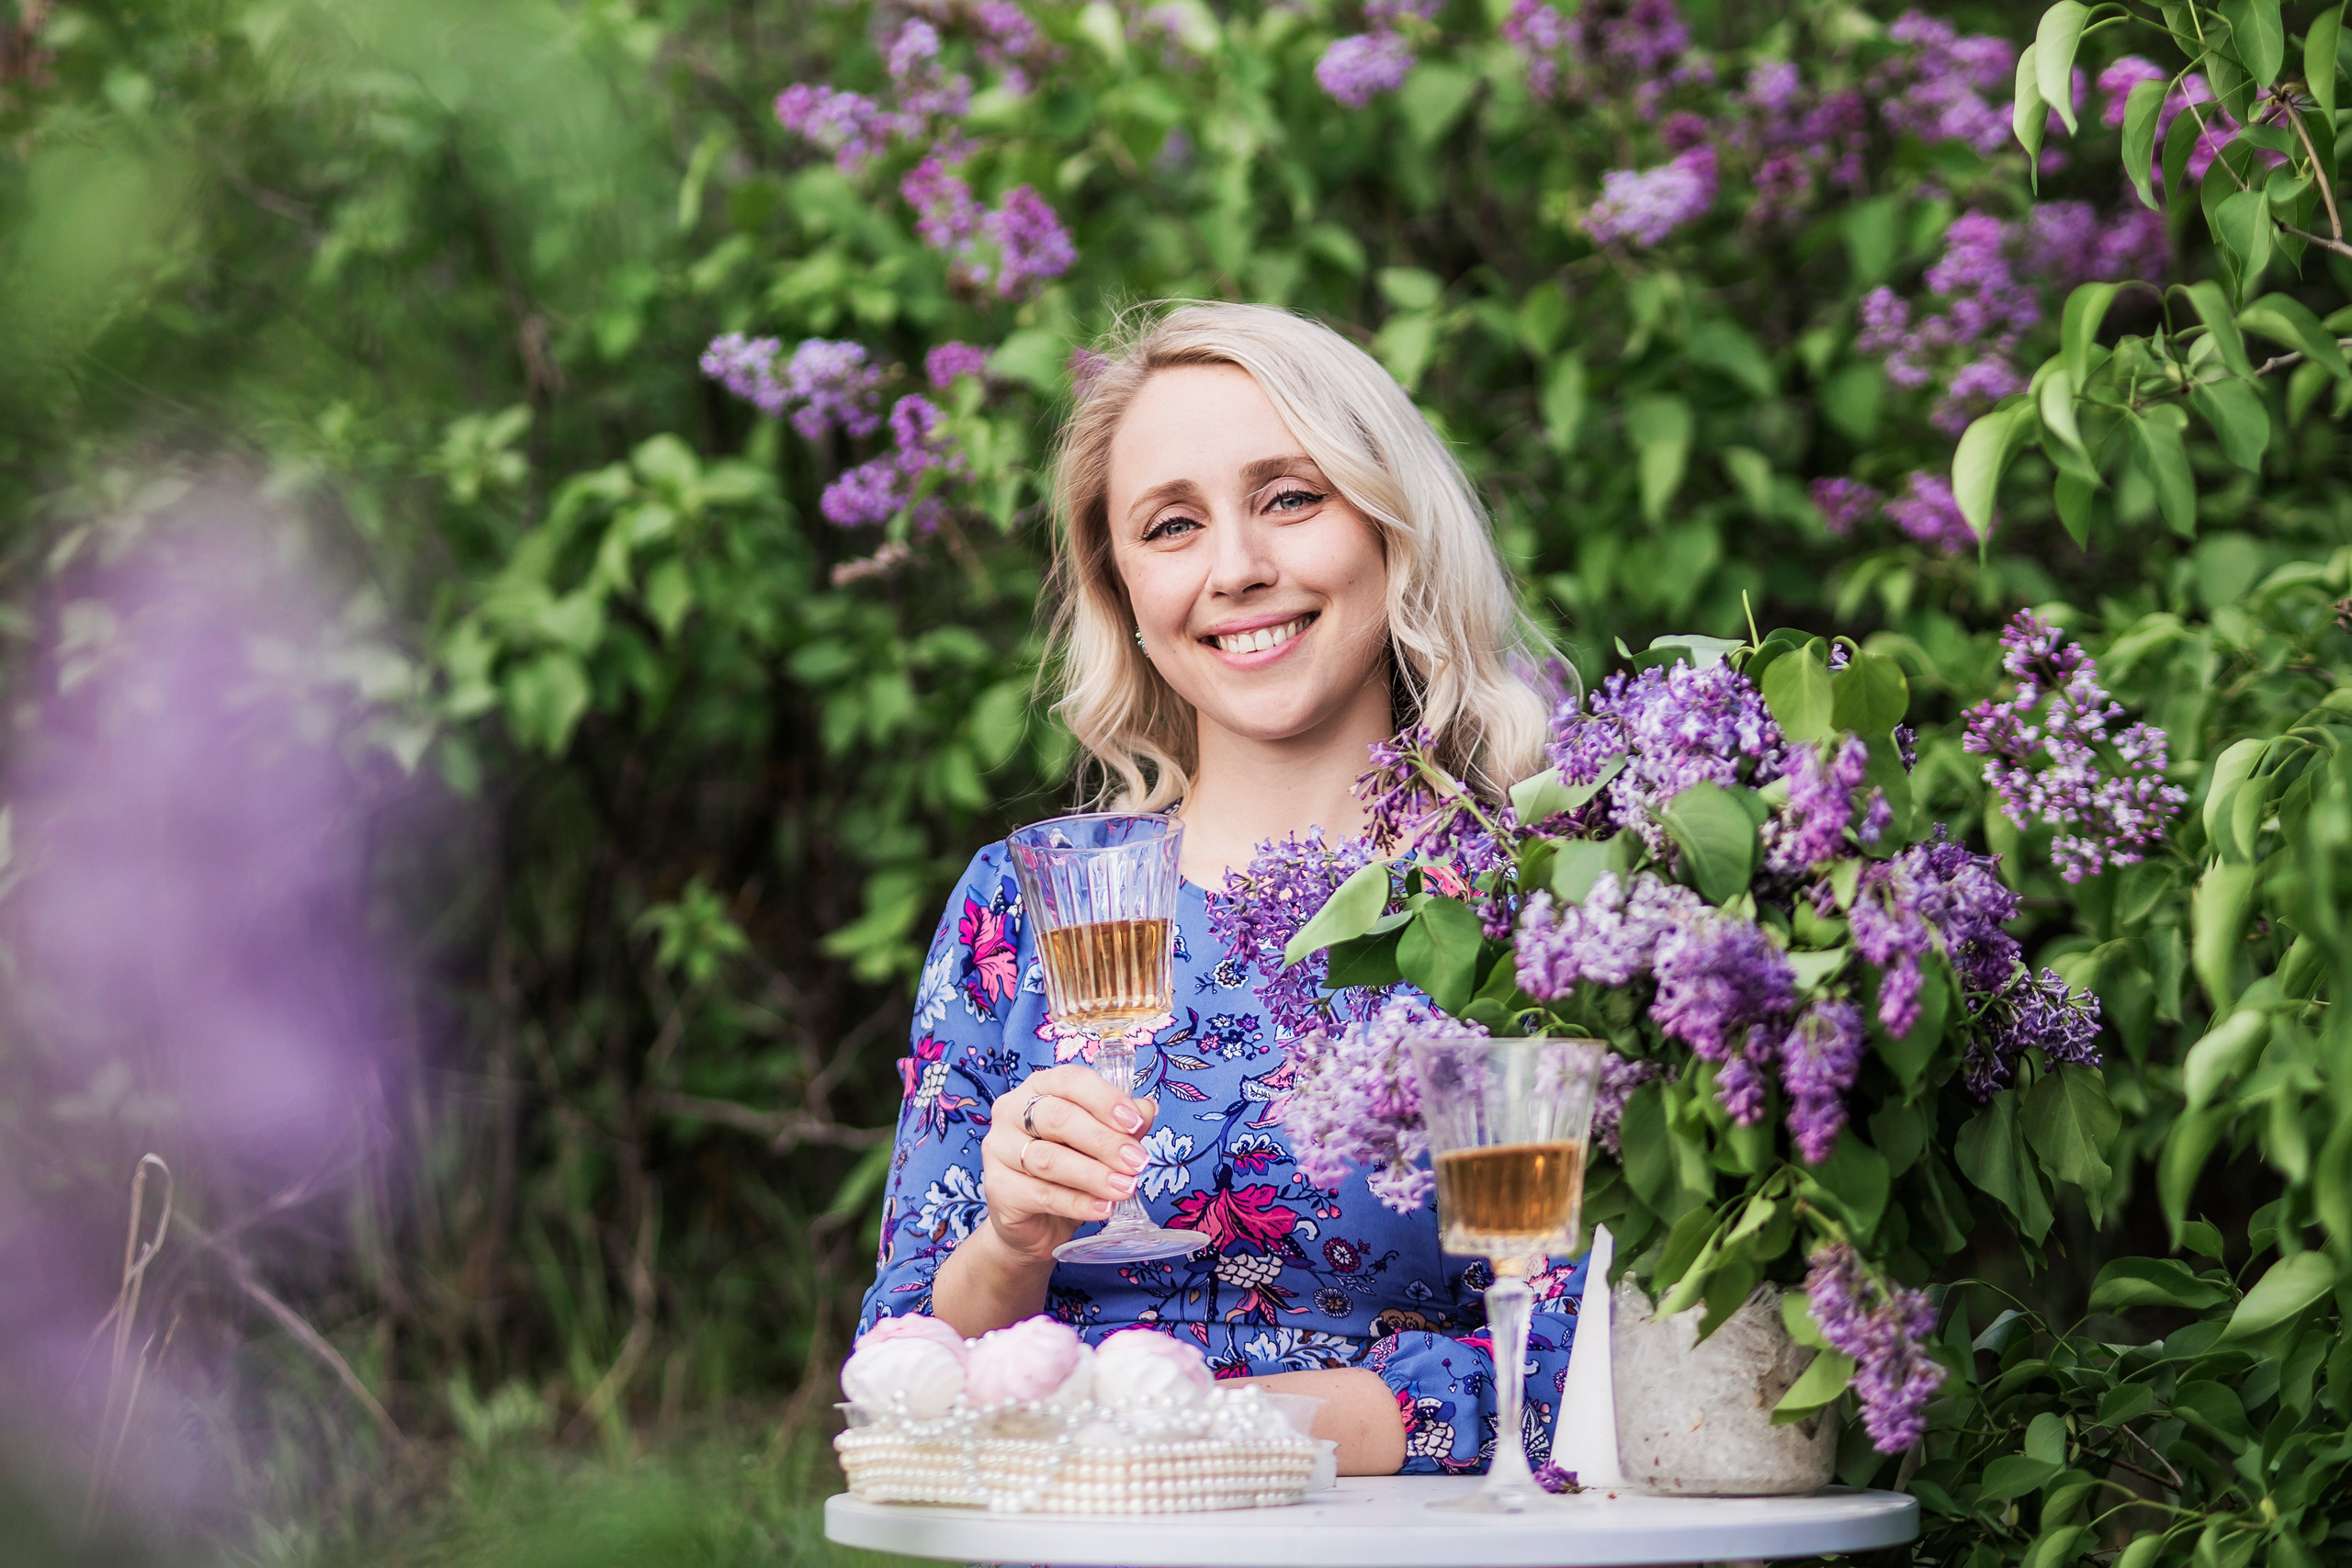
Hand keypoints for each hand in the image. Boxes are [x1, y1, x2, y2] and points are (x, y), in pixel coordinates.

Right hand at [980, 1064, 1157, 1263]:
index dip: (1104, 1098)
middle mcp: (1011, 1111)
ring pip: (1049, 1159)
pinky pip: (1041, 1194)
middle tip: (1137, 1161)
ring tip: (1126, 1187)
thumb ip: (1121, 1125)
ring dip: (1093, 1174)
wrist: (1036, 1222)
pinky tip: (1103, 1208)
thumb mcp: (1100, 1143)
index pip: (1070, 1080)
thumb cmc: (1069, 1170)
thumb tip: (1146, 1109)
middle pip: (1058, 1118)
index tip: (1135, 1122)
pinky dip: (1077, 1203)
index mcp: (1038, 1087)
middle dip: (1104, 1140)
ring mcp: (998, 1149)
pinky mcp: (997, 1188)